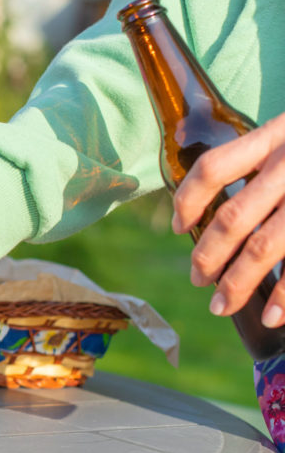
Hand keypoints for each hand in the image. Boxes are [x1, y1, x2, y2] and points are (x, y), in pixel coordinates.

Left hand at [172, 112, 284, 326]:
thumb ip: (260, 157)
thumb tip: (203, 205)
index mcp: (277, 137)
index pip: (213, 168)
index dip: (188, 199)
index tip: (178, 227)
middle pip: (234, 217)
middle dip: (209, 255)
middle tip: (198, 280)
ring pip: (266, 246)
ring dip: (238, 282)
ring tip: (221, 306)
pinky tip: (274, 315)